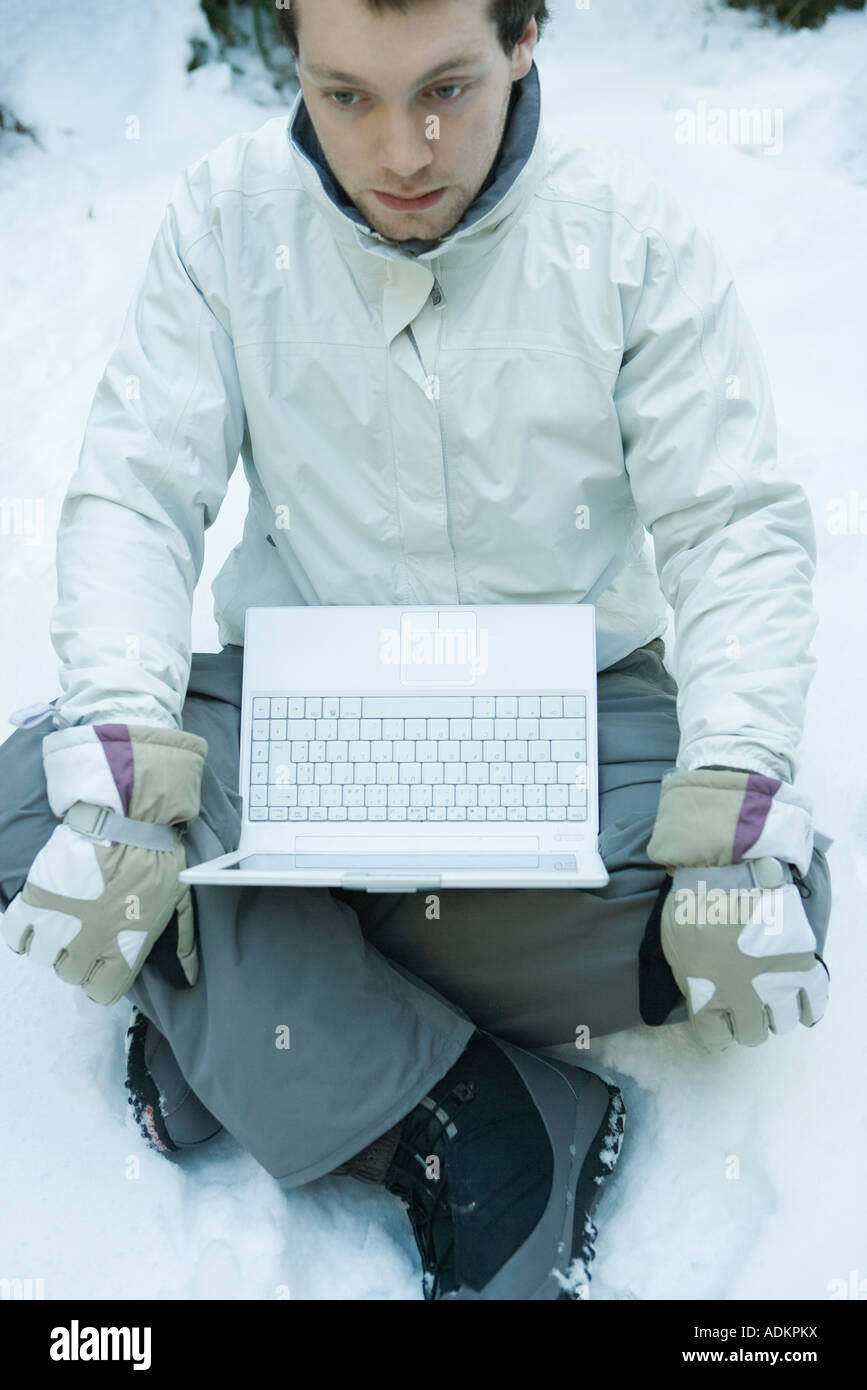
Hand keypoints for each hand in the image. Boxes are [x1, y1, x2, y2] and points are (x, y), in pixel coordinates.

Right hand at [0, 722, 206, 1005]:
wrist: (129, 817)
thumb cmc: (158, 857)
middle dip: (79, 958)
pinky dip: (25, 931)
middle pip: (71, 974)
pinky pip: (17, 934)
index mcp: (124, 949)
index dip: (103, 977)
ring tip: (65, 921)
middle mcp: (88, 944)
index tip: (105, 961)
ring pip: (44, 957)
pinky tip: (40, 918)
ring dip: (53, 943)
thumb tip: (189, 977)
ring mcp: (59, 922)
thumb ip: (181, 944)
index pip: (102, 991)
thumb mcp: (179, 901)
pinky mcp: (37, 898)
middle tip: (87, 933)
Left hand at [659, 857, 828, 1049]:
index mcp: (707, 997)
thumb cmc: (690, 904)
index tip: (720, 1016)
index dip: (717, 1028)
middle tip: (745, 1003)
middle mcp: (744, 999)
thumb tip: (700, 992)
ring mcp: (776, 982)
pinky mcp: (800, 963)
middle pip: (752, 1033)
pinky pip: (814, 1001)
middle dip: (747, 1022)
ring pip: (783, 1022)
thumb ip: (688, 978)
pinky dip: (809, 1008)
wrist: (726, 870)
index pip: (716, 1038)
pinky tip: (801, 1004)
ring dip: (775, 1013)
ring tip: (770, 996)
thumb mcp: (672, 946)